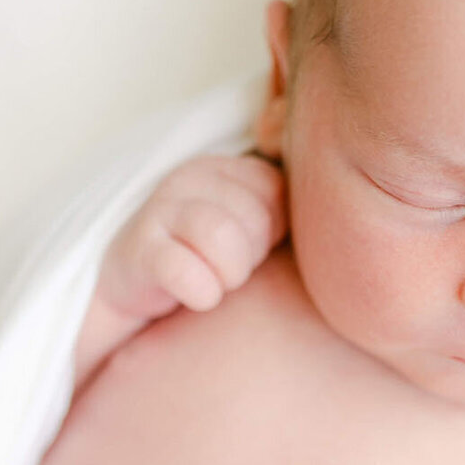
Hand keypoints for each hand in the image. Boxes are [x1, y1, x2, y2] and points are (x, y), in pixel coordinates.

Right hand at [100, 151, 286, 322]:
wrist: (135, 288)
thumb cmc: (204, 257)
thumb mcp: (247, 228)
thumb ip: (283, 211)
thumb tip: (329, 214)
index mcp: (225, 167)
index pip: (278, 191)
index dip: (273, 232)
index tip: (250, 247)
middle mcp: (190, 177)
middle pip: (254, 219)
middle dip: (251, 257)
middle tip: (228, 268)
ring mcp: (160, 209)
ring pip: (222, 238)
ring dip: (229, 275)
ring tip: (217, 282)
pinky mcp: (139, 248)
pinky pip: (185, 272)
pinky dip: (202, 294)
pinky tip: (196, 296)